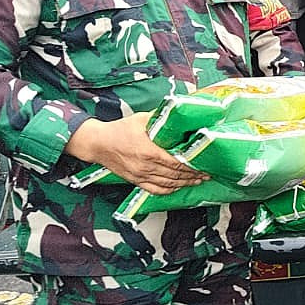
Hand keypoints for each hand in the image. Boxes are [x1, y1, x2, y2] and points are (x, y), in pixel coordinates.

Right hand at [66, 113, 208, 194]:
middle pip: (176, 175)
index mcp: (149, 151)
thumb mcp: (142, 119)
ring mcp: (141, 175)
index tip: (204, 164)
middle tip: (206, 173)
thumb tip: (179, 114)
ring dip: (185, 184)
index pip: (177, 163)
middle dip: (193, 175)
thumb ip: (161, 119)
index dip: (192, 166)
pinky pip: (156, 190)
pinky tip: (178, 187)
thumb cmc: (119, 130)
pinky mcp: (136, 181)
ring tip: (197, 181)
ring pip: (168, 184)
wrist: (98, 143)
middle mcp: (146, 166)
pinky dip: (169, 190)